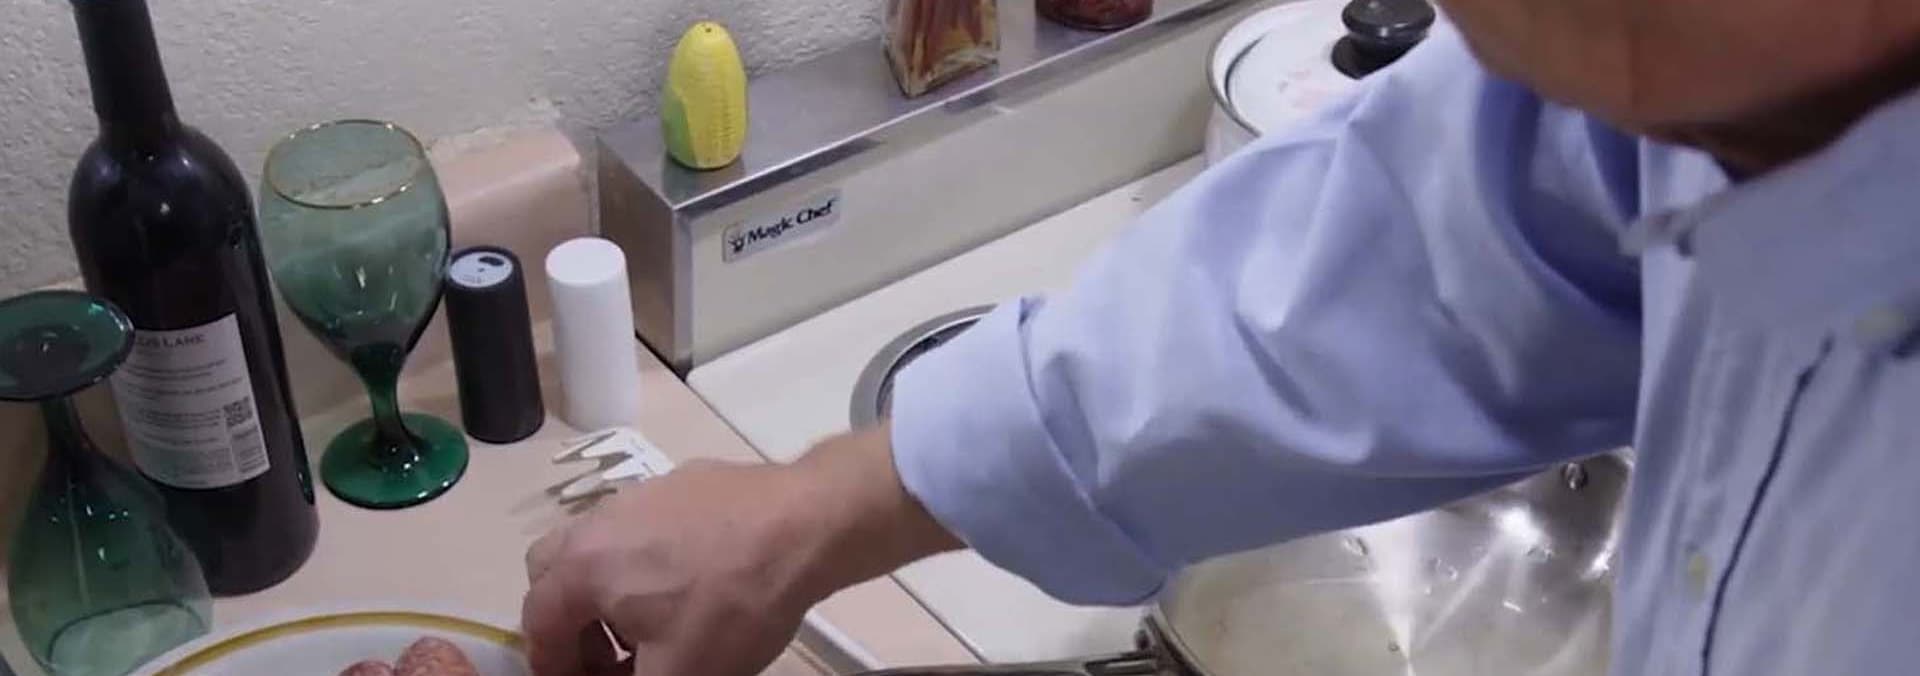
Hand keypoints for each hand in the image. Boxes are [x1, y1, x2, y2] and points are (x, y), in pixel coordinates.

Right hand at [520, 425, 960, 675]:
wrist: (806, 524)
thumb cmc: (733, 604)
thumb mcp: (680, 674)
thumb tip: (625, 674)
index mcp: (582, 569)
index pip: (537, 625)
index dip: (553, 666)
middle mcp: (597, 522)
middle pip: (553, 574)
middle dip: (570, 621)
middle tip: (609, 656)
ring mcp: (640, 494)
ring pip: (597, 544)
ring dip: (607, 590)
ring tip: (652, 622)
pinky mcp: (683, 481)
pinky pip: (642, 525)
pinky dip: (646, 559)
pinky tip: (693, 581)